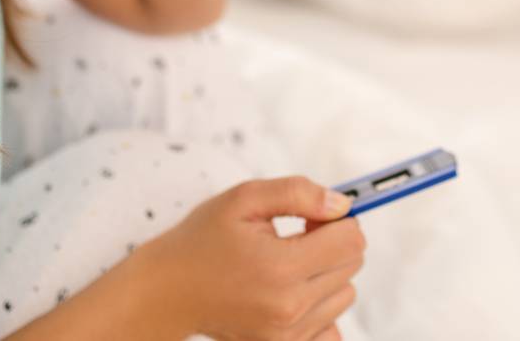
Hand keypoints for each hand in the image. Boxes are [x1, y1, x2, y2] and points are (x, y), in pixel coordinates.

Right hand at [141, 176, 365, 340]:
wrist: (168, 291)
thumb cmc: (202, 241)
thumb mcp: (244, 199)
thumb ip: (298, 193)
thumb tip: (341, 205)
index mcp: (281, 267)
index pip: (351, 241)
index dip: (335, 219)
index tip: (310, 217)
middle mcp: (290, 307)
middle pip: (351, 266)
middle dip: (332, 242)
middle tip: (295, 235)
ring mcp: (288, 334)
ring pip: (345, 293)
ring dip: (326, 272)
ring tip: (287, 262)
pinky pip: (331, 325)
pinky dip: (320, 304)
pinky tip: (291, 290)